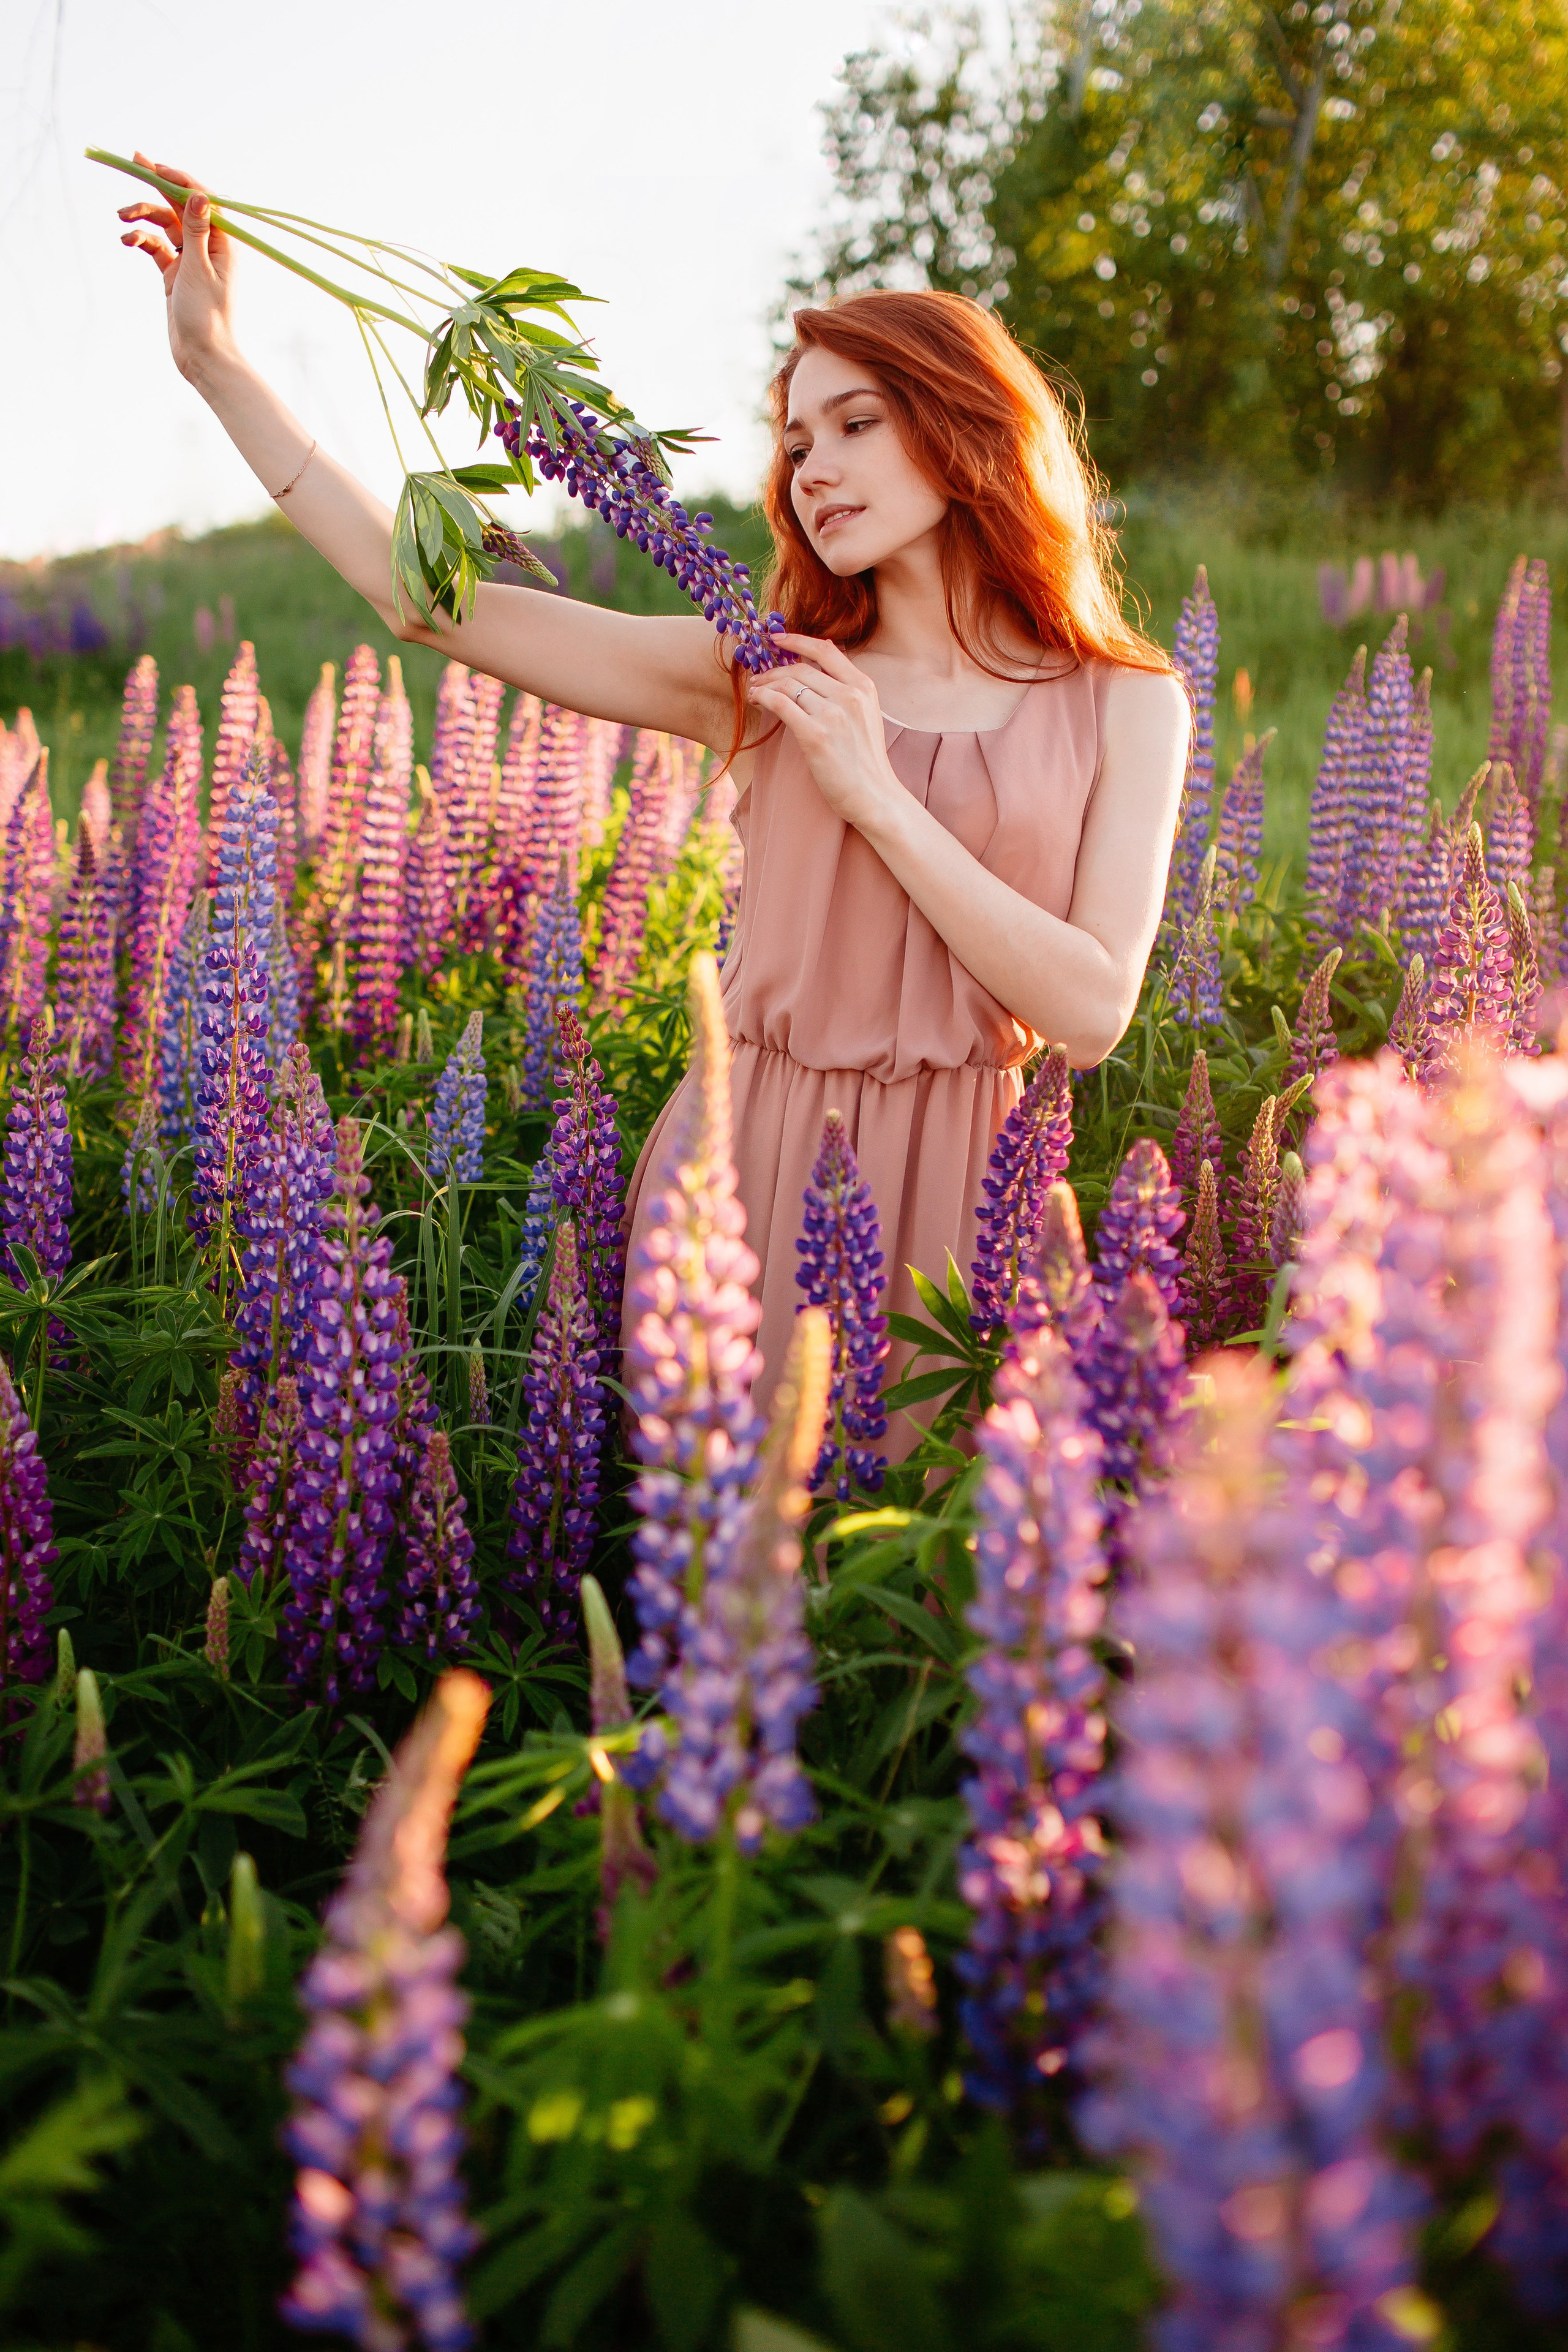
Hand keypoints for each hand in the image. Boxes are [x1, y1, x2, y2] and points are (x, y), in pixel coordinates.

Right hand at [117, 155, 235, 383]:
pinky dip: (141, 239)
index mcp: (223, 242)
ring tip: (122, 216)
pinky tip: (127, 240)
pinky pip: (155, 246)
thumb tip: (198, 194)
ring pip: (164, 223)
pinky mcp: (174, 273)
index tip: (153, 166)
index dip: (177, 179)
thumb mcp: (199, 268)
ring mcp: (190, 259)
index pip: (200, 198)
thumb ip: (196, 230)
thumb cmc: (207, 316)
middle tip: (133, 161)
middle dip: (157, 184)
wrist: (203, 357)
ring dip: (143, 215)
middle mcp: (208, 246)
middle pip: (180, 205)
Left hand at [746, 633, 904, 834]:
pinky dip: (763, 698)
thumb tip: (821, 664)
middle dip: (772, 670)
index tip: (776, 639)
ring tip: (754, 692)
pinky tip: (756, 701)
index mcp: (864, 687)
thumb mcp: (866, 716)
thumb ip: (848, 691)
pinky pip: (780, 705)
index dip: (797, 640)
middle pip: (800, 669)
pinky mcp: (815, 735)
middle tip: (757, 678)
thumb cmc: (866, 761)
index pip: (826, 650)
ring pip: (787, 685)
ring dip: (764, 685)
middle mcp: (850, 695)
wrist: (875, 796)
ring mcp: (833, 714)